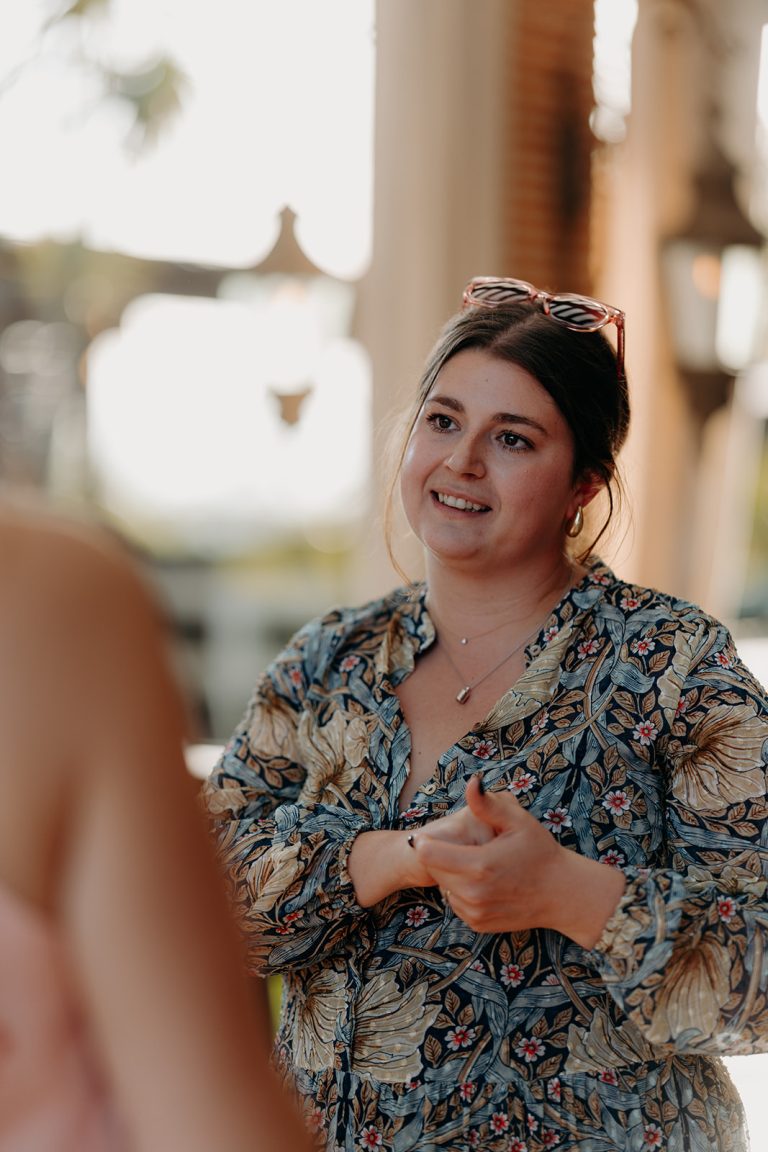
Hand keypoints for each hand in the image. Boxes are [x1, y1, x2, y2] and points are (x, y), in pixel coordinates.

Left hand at [412, 776, 624, 945]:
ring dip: (451, 873)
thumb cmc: (540, 852)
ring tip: (476, 862)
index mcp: (479, 865)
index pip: (427, 854)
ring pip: (444, 886)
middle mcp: (473, 893)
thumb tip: (471, 782)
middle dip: (441, 855)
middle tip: (466, 846)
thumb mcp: (518, 821)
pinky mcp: (478, 924)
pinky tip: (482, 881)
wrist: (561, 893)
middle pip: (433, 869)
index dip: (427, 841)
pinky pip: (455, 903)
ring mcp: (475, 912)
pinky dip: (462, 891)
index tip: (437, 834)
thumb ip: (488, 804)